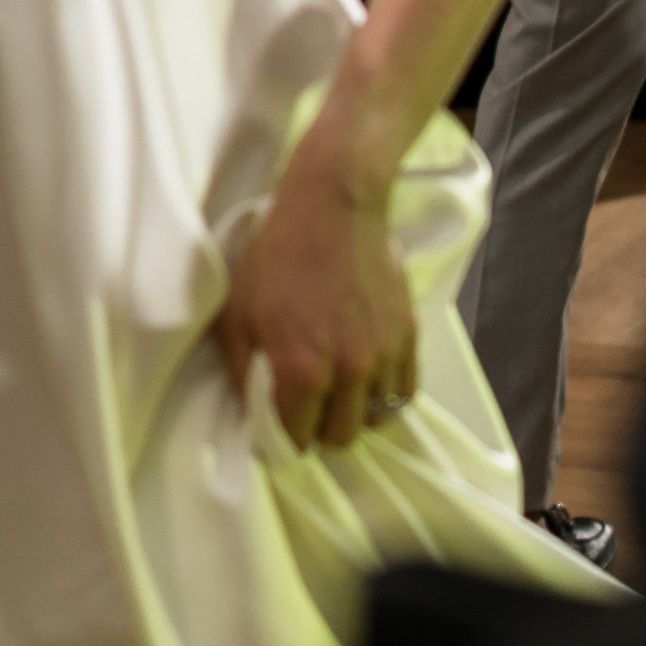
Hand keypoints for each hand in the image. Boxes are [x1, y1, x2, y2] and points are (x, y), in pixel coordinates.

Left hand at [215, 152, 415, 450]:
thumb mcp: (238, 313)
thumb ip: (242, 370)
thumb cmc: (277, 256)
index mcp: (301, 370)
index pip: (297, 439)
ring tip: (340, 392)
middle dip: (321, 430)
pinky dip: (387, 395)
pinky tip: (369, 379)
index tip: (280, 425)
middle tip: (309, 408)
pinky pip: (405, 391)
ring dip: (356, 412)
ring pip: (377, 418)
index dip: (285, 438)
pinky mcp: (408, 336)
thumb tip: (250, 410)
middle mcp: (349, 372)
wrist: (334, 206)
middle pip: (341, 437)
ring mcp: (384, 355)